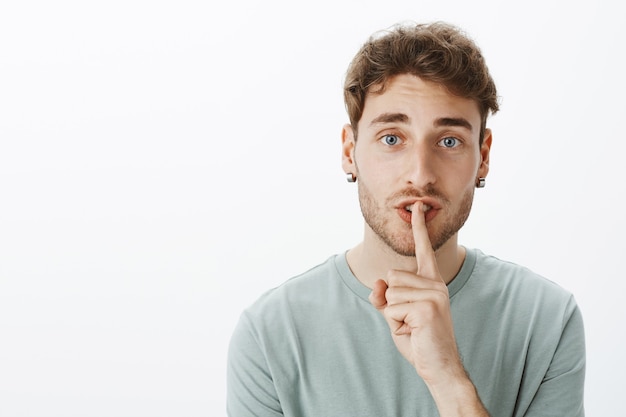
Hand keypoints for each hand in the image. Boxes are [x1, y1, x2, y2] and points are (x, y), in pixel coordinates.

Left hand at [368, 202, 463, 383]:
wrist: (438, 367)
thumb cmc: (419, 340)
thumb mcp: (395, 316)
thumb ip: (384, 298)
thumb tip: (376, 283)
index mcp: (431, 282)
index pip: (423, 251)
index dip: (419, 228)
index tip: (417, 206)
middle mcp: (435, 284)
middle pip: (391, 277)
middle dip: (391, 302)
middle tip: (410, 321)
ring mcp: (434, 294)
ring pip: (389, 293)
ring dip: (393, 315)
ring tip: (413, 327)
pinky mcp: (428, 306)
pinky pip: (392, 308)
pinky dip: (396, 324)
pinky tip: (414, 332)